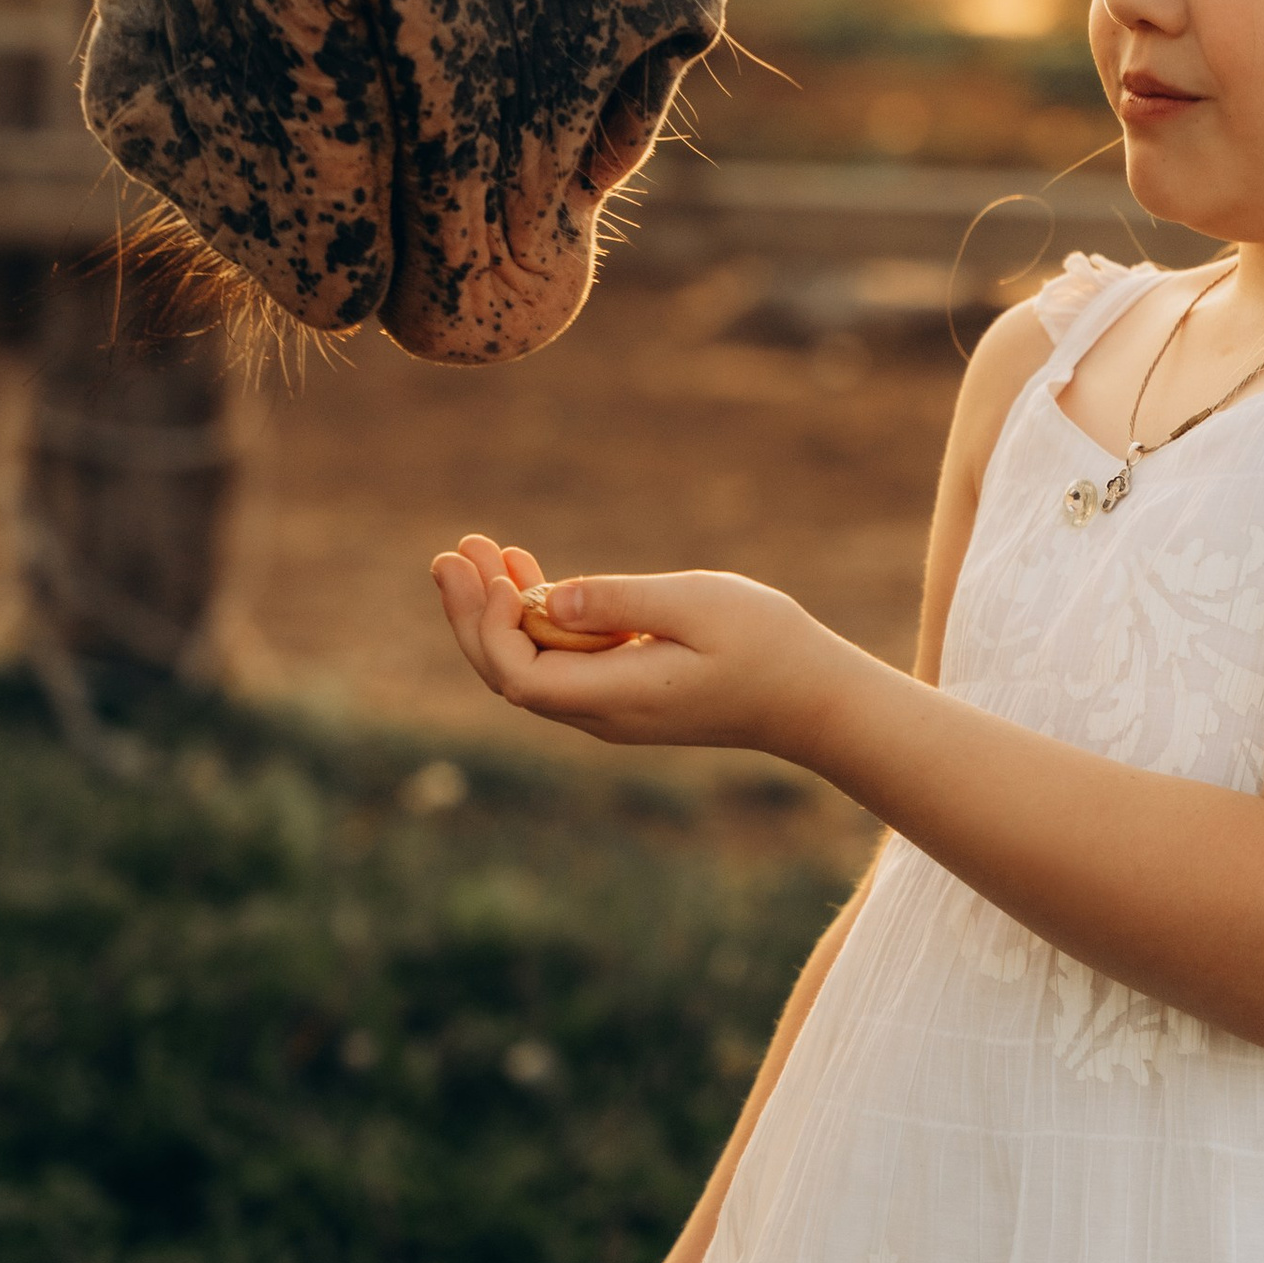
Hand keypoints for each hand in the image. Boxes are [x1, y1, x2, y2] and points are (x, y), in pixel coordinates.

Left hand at [430, 532, 835, 756]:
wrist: (813, 698)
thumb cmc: (767, 645)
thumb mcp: (699, 605)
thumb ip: (621, 601)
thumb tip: (549, 599)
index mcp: (617, 697)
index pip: (519, 675)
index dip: (493, 626)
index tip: (500, 573)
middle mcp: (603, 713)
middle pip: (509, 674)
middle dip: (473, 614)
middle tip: (450, 554)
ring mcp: (612, 706)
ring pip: (531, 664)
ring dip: (501, 610)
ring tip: (481, 549)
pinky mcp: (626, 692)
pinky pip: (562, 660)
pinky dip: (538, 618)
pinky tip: (530, 575)